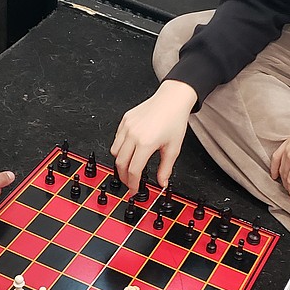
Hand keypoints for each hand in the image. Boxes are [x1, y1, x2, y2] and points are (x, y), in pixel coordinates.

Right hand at [111, 80, 197, 194]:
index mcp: (146, 143)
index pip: (133, 170)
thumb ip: (166, 168)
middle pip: (121, 164)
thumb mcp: (173, 148)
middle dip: (124, 177)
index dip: (133, 184)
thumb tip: (162, 183)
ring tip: (129, 167)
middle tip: (130, 183)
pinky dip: (120, 148)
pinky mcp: (124, 120)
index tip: (134, 190)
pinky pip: (117, 139)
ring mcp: (127, 126)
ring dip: (120, 163)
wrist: (172, 99)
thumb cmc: (174, 120)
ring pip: (115, 152)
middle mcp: (134, 134)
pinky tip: (130, 151)